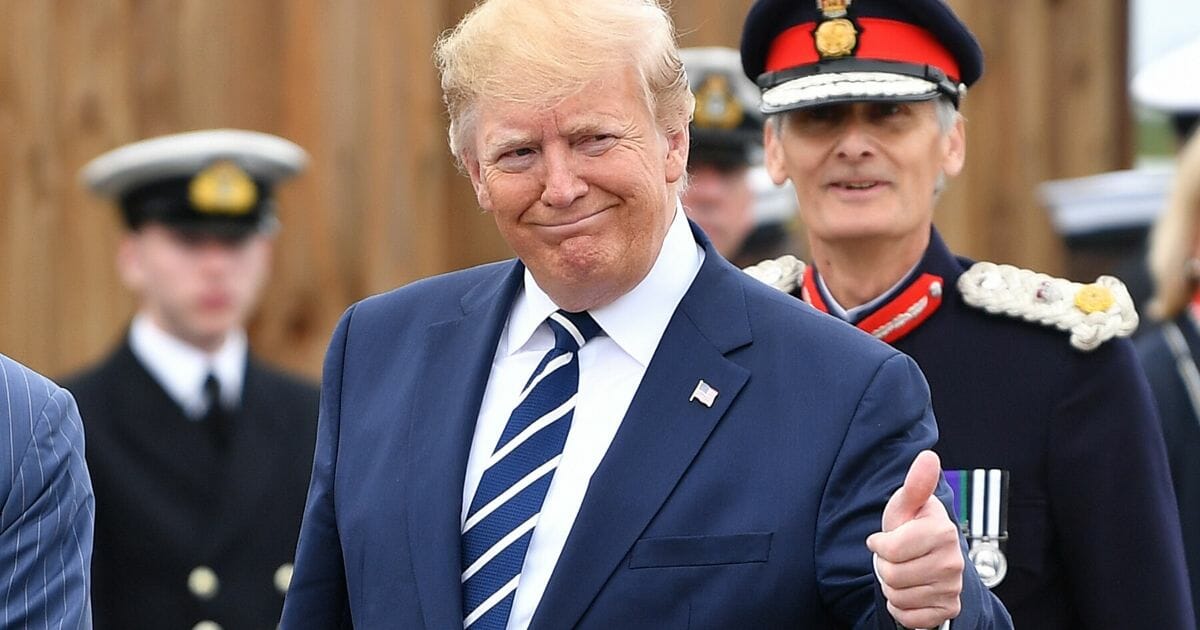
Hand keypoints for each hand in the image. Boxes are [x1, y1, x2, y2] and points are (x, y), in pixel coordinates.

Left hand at [866, 450, 962, 628]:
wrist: (927, 558)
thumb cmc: (912, 528)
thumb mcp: (906, 506)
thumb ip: (915, 485)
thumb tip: (928, 457)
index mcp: (943, 532)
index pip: (890, 550)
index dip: (879, 545)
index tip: (884, 539)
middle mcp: (954, 562)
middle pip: (892, 575)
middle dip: (885, 567)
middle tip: (895, 558)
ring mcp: (952, 587)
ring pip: (898, 597)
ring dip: (892, 586)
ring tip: (902, 571)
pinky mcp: (948, 609)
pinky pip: (910, 617)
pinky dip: (901, 608)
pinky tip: (908, 591)